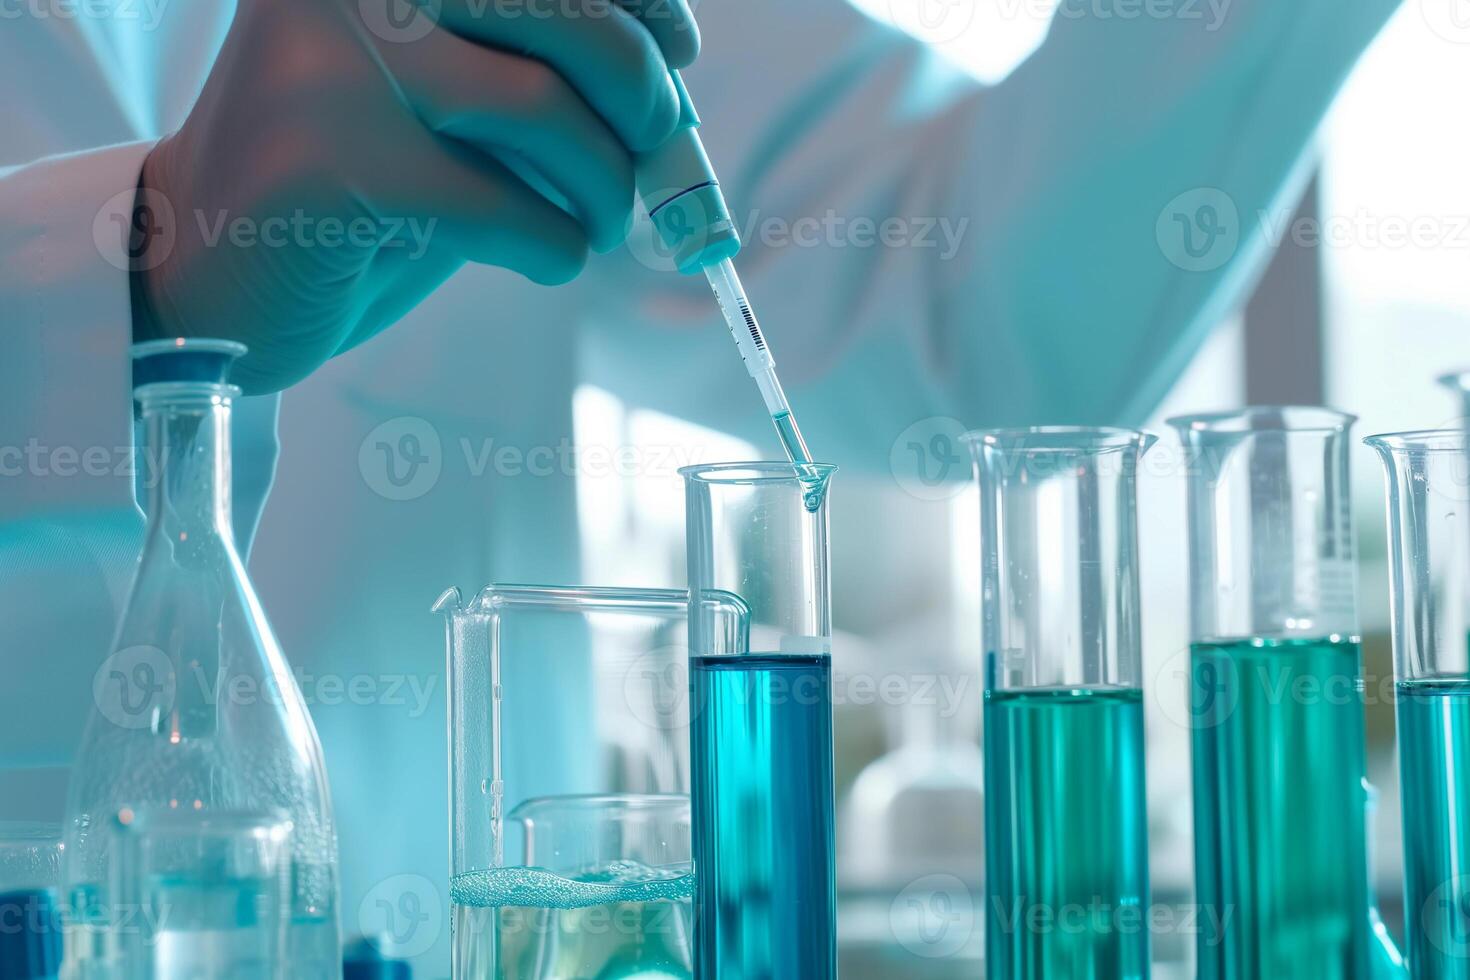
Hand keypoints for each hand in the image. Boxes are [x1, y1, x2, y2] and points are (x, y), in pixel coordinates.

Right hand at [131, 0, 698, 392]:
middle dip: (644, 103)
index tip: (680, 53)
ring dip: (604, 189)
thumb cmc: (350, 175)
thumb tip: (672, 62)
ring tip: (594, 223)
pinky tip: (546, 258)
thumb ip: (531, 61)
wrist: (205, 266)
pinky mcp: (332, 160)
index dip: (641, 3)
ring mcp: (334, 61)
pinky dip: (556, 248)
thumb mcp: (445, 94)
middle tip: (650, 160)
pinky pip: (512, 211)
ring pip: (551, 116)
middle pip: (572, 22)